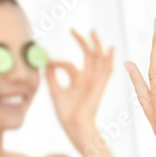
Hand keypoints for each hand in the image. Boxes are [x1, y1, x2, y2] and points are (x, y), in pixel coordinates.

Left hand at [46, 29, 113, 153]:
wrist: (75, 126)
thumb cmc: (66, 114)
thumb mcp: (55, 91)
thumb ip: (52, 77)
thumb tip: (45, 63)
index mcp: (78, 82)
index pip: (71, 64)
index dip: (58, 61)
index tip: (46, 61)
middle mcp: (89, 79)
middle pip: (88, 56)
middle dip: (81, 42)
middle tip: (72, 30)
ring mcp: (95, 81)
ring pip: (98, 59)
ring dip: (96, 45)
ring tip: (92, 32)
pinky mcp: (100, 85)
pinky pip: (107, 70)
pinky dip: (110, 59)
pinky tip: (110, 48)